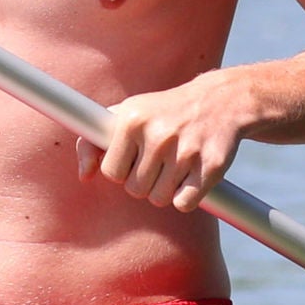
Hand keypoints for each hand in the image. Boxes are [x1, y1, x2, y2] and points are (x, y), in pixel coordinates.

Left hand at [80, 72, 256, 212]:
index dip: (123, 169)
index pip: (111, 173)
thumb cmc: (163, 113)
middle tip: (159, 160)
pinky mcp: (211, 165)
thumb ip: (92, 143)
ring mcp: (186, 150)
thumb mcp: (126, 115)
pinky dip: (186, 198)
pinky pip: (183, 204)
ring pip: (159, 199)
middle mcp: (158, 134)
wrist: (220, 100)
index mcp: (132, 120)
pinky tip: (191, 176)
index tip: (135, 156)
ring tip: (175, 165)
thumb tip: (84, 176)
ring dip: (165, 189)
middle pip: (135, 189)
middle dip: (145, 181)